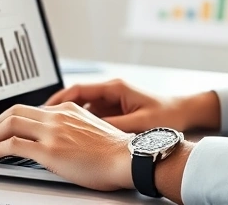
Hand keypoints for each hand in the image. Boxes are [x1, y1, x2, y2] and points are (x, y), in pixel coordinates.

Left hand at [0, 102, 133, 190]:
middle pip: (14, 111)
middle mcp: (58, 116)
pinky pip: (12, 145)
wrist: (128, 158)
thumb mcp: (91, 130)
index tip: (3, 129)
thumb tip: (58, 140)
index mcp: (67, 110)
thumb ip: (72, 129)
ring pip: (9, 124)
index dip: (10, 118)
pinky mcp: (49, 150)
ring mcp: (52, 132)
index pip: (30, 108)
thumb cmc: (115, 152)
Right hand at [44, 79, 219, 132]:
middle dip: (57, 111)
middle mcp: (111, 92)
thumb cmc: (166, 114)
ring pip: (82, 110)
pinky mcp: (115, 112)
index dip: (57, 99)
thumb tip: (91, 132)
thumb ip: (114, 126)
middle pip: (75, 99)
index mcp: (114, 88)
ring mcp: (112, 102)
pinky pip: (92, 117)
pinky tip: (75, 139)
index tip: (44, 109)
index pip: (77, 89)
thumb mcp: (139, 123)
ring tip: (54, 134)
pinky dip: (82, 126)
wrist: (185, 113)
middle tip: (42, 124)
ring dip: (69, 120)